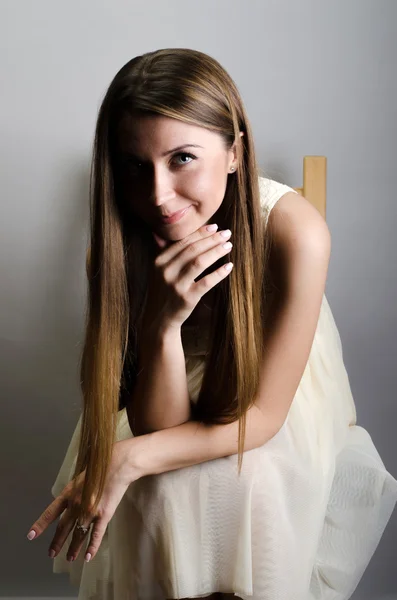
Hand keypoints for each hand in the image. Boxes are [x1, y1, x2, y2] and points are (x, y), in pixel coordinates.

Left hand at [26, 439, 141, 562]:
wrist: (117, 465)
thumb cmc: (100, 467)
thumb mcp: (80, 478)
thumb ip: (74, 492)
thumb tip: (69, 504)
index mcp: (68, 493)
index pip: (50, 512)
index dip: (40, 525)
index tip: (31, 536)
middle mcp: (76, 504)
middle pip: (63, 527)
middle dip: (57, 542)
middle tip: (51, 553)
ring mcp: (89, 511)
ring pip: (78, 534)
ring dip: (73, 547)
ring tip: (69, 558)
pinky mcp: (104, 515)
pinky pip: (96, 535)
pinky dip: (92, 547)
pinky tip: (88, 557)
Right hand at [145, 223, 232, 330]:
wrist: (159, 318)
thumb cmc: (163, 290)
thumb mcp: (158, 270)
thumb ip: (161, 250)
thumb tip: (158, 231)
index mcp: (159, 261)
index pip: (183, 242)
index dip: (200, 233)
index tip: (215, 227)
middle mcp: (166, 271)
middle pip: (192, 250)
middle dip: (212, 239)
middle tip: (227, 233)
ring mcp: (176, 285)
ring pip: (199, 263)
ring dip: (216, 252)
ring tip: (228, 246)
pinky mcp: (187, 298)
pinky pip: (206, 282)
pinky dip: (218, 273)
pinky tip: (229, 267)